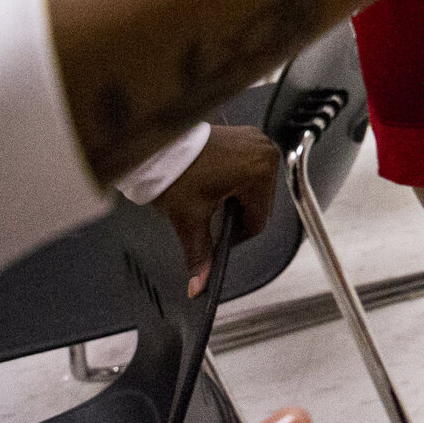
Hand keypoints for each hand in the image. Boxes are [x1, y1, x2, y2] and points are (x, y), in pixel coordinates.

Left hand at [149, 124, 277, 293]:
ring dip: (237, 195)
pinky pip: (250, 166)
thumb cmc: (177, 173)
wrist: (159, 145)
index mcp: (259, 173)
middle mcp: (265, 154)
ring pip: (256, 185)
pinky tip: (215, 179)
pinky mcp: (247, 136)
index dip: (236, 234)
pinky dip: (236, 177)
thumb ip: (200, 254)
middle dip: (237, 212)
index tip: (217, 233)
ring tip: (212, 194)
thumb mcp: (190, 218)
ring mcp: (257, 142)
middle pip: (260, 202)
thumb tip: (199, 286)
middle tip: (211, 213)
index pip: (259, 219)